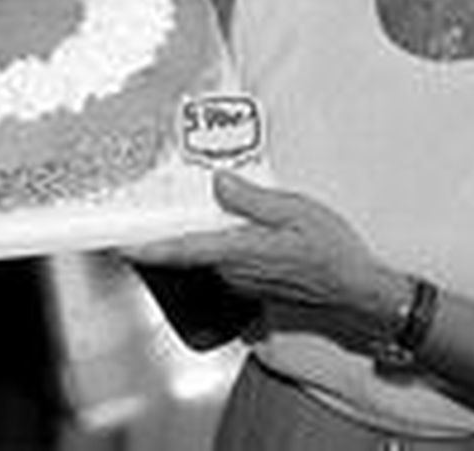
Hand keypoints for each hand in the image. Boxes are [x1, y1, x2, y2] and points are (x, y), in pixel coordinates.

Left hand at [124, 171, 404, 335]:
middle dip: (168, 230)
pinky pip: (222, 260)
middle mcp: (233, 271)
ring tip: (184, 206)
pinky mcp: (251, 283)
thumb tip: (218, 184)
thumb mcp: (295, 211)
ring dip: (193, 236)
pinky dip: (214, 243)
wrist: (355, 289)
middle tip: (148, 204)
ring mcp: (240, 280)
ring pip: (205, 255)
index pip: (182, 250)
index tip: (119, 243)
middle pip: (188, 250)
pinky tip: (222, 223)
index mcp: (239, 251)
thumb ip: (253, 199)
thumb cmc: (330, 251)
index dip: (147, 248)